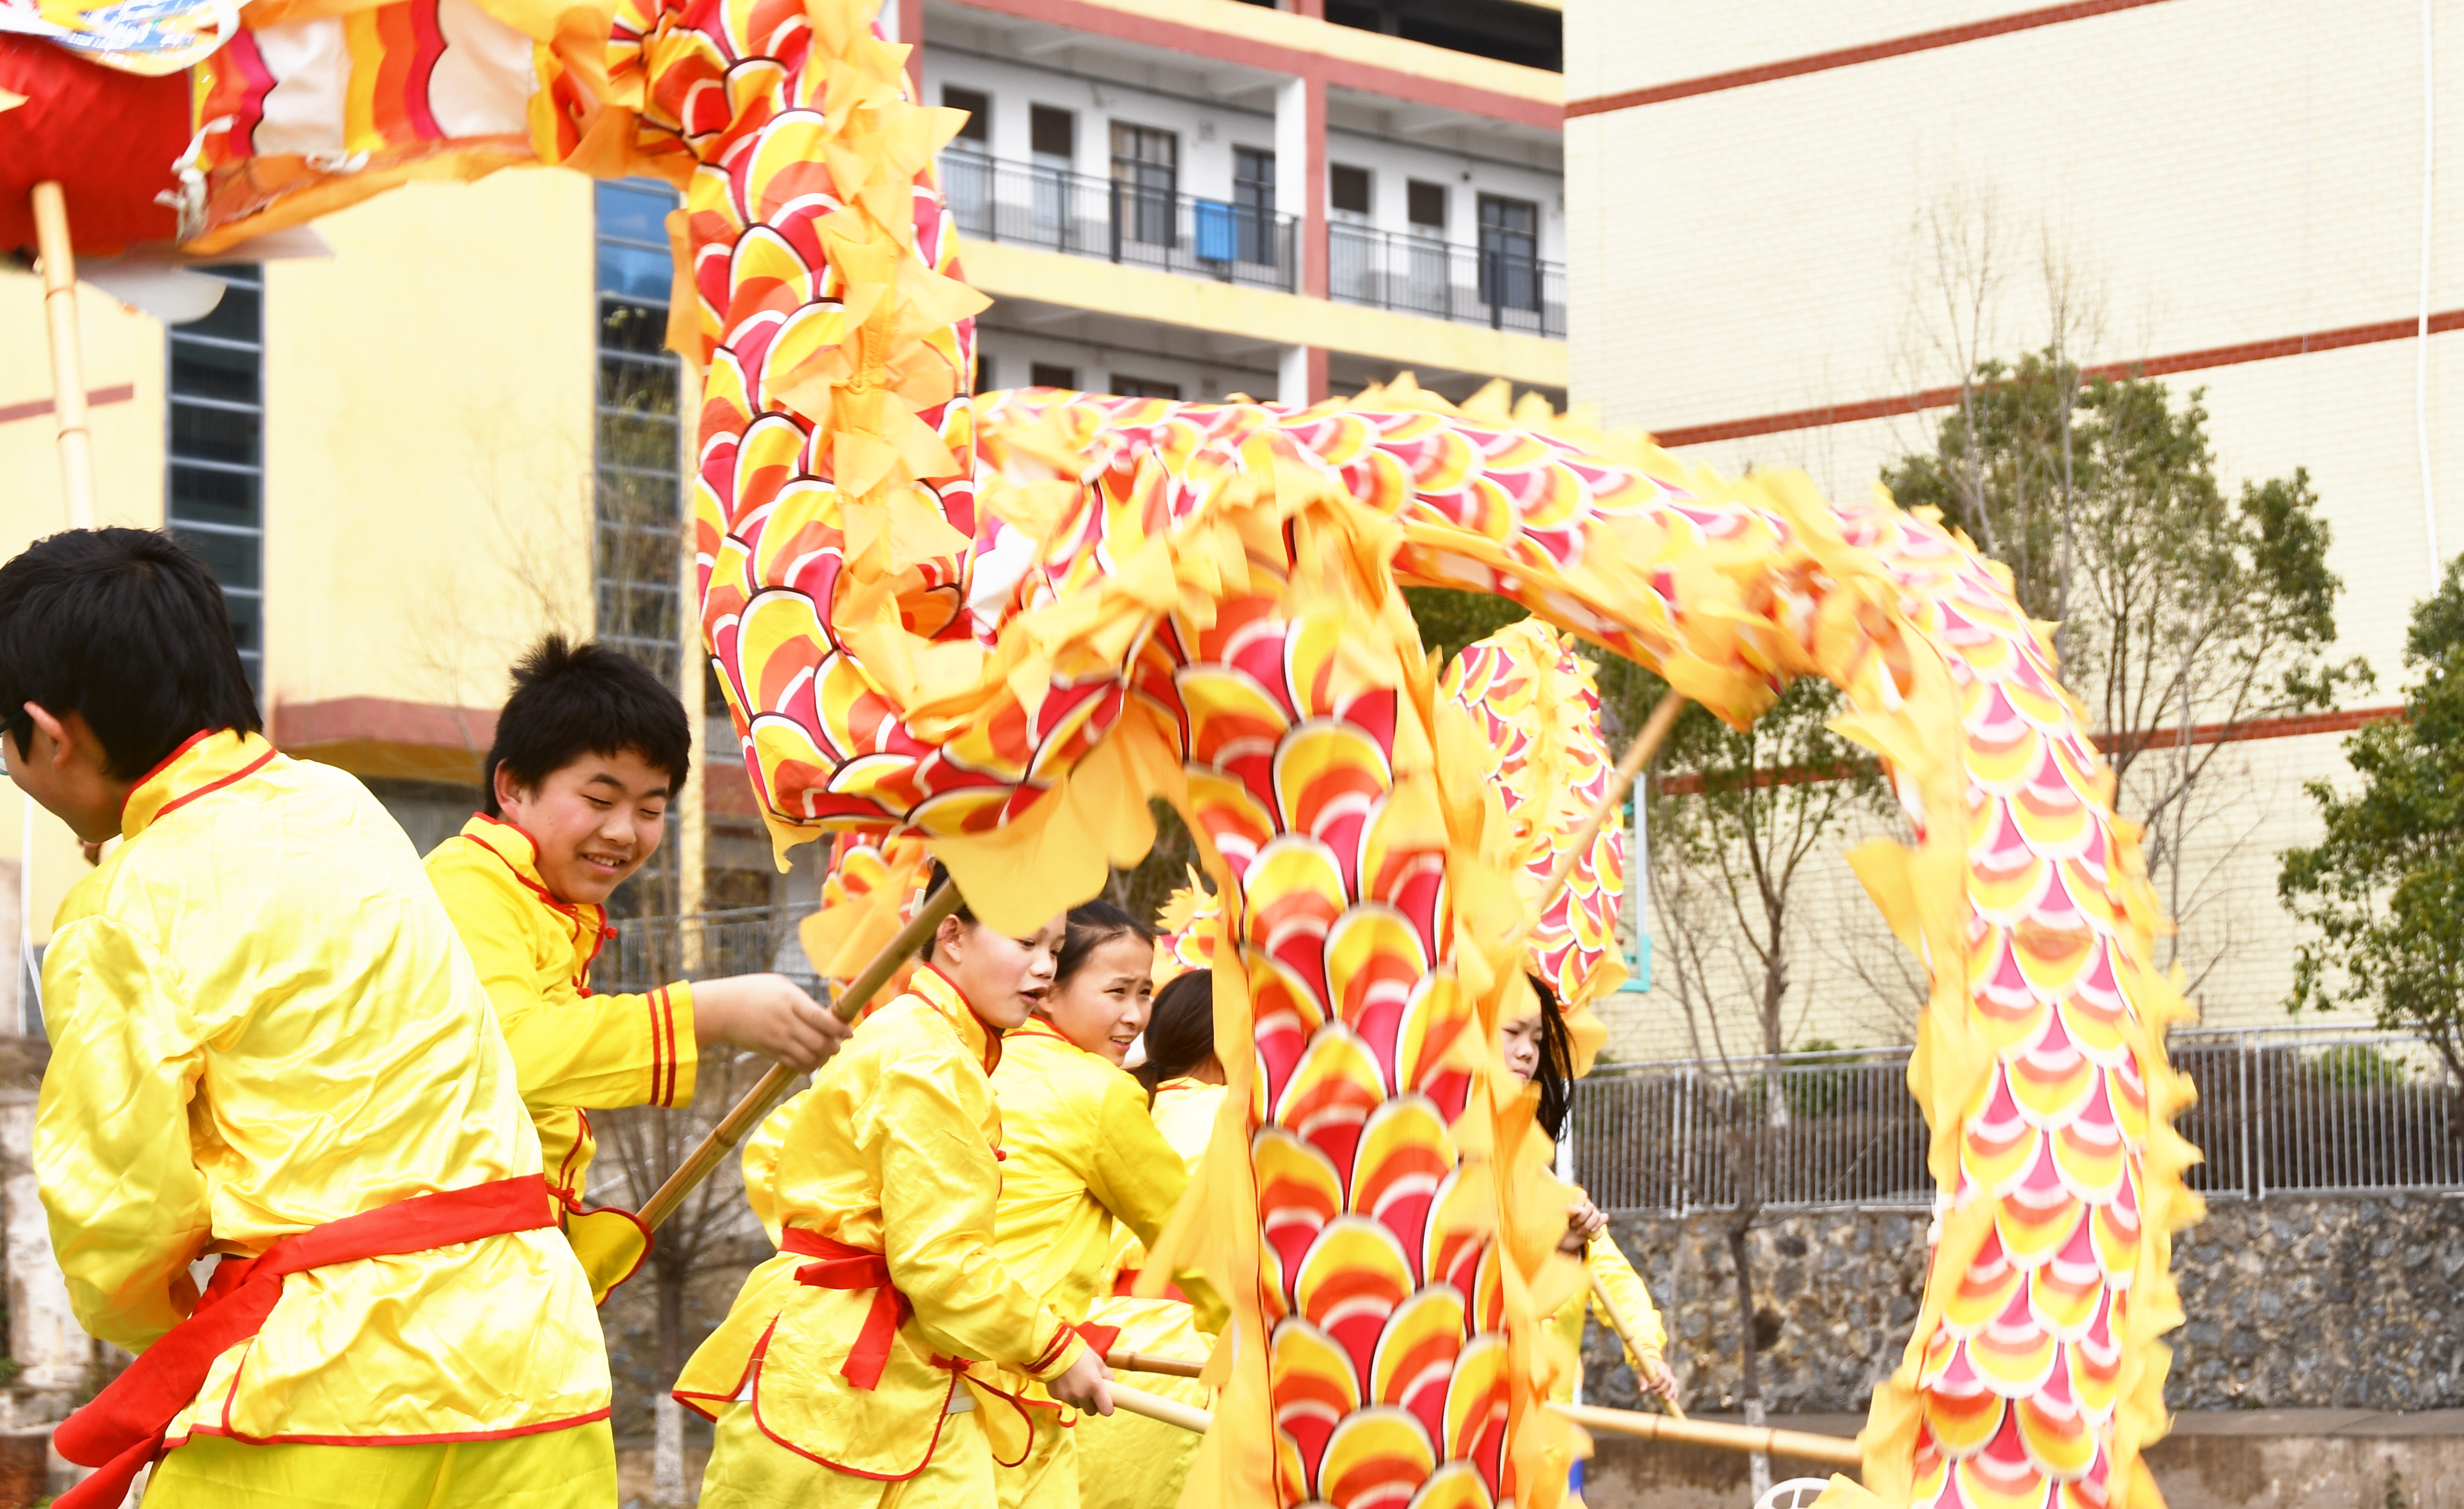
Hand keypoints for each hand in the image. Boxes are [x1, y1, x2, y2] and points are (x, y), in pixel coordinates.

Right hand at [690, 973, 848, 1072]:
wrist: (721, 1009)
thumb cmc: (753, 991)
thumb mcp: (780, 985)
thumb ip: (803, 1000)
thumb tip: (826, 1015)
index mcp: (791, 1001)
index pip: (822, 1019)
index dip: (839, 1028)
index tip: (849, 1032)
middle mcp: (786, 1022)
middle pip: (820, 1043)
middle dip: (836, 1046)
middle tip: (840, 1042)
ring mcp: (778, 1040)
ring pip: (810, 1058)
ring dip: (824, 1058)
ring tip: (827, 1051)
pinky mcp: (770, 1052)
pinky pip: (796, 1065)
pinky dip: (809, 1065)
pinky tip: (812, 1059)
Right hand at [1046, 1347, 1111, 1415]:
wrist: (1053, 1347)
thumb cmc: (1078, 1351)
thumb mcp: (1097, 1361)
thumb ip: (1107, 1375)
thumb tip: (1110, 1385)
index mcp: (1095, 1386)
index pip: (1106, 1410)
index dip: (1106, 1407)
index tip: (1105, 1402)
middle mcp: (1081, 1394)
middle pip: (1091, 1411)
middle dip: (1092, 1403)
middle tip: (1090, 1391)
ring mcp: (1067, 1396)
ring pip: (1077, 1405)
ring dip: (1078, 1398)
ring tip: (1075, 1381)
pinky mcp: (1055, 1395)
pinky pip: (1064, 1399)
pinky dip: (1066, 1393)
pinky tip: (1064, 1380)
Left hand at [1559, 1196, 1606, 1254]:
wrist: (1563, 1243)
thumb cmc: (1557, 1228)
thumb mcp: (1558, 1219)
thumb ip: (1567, 1211)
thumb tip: (1579, 1209)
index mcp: (1573, 1201)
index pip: (1582, 1194)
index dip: (1578, 1204)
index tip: (1570, 1215)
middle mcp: (1583, 1206)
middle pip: (1590, 1206)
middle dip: (1582, 1218)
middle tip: (1573, 1225)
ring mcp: (1591, 1214)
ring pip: (1597, 1214)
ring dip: (1588, 1225)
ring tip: (1579, 1231)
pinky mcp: (1597, 1223)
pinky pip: (1604, 1218)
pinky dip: (1599, 1225)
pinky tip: (1591, 1231)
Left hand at [1636, 1350, 1680, 1405]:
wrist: (1651, 1361)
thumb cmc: (1645, 1367)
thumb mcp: (1641, 1371)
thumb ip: (1642, 1380)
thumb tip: (1643, 1391)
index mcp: (1659, 1365)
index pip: (1661, 1375)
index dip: (1656, 1383)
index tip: (1649, 1386)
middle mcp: (1667, 1369)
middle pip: (1668, 1380)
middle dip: (1662, 1388)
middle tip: (1654, 1393)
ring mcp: (1670, 1374)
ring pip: (1674, 1383)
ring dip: (1671, 1392)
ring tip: (1666, 1399)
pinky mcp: (1671, 1379)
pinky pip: (1675, 1386)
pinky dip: (1675, 1392)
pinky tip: (1674, 1399)